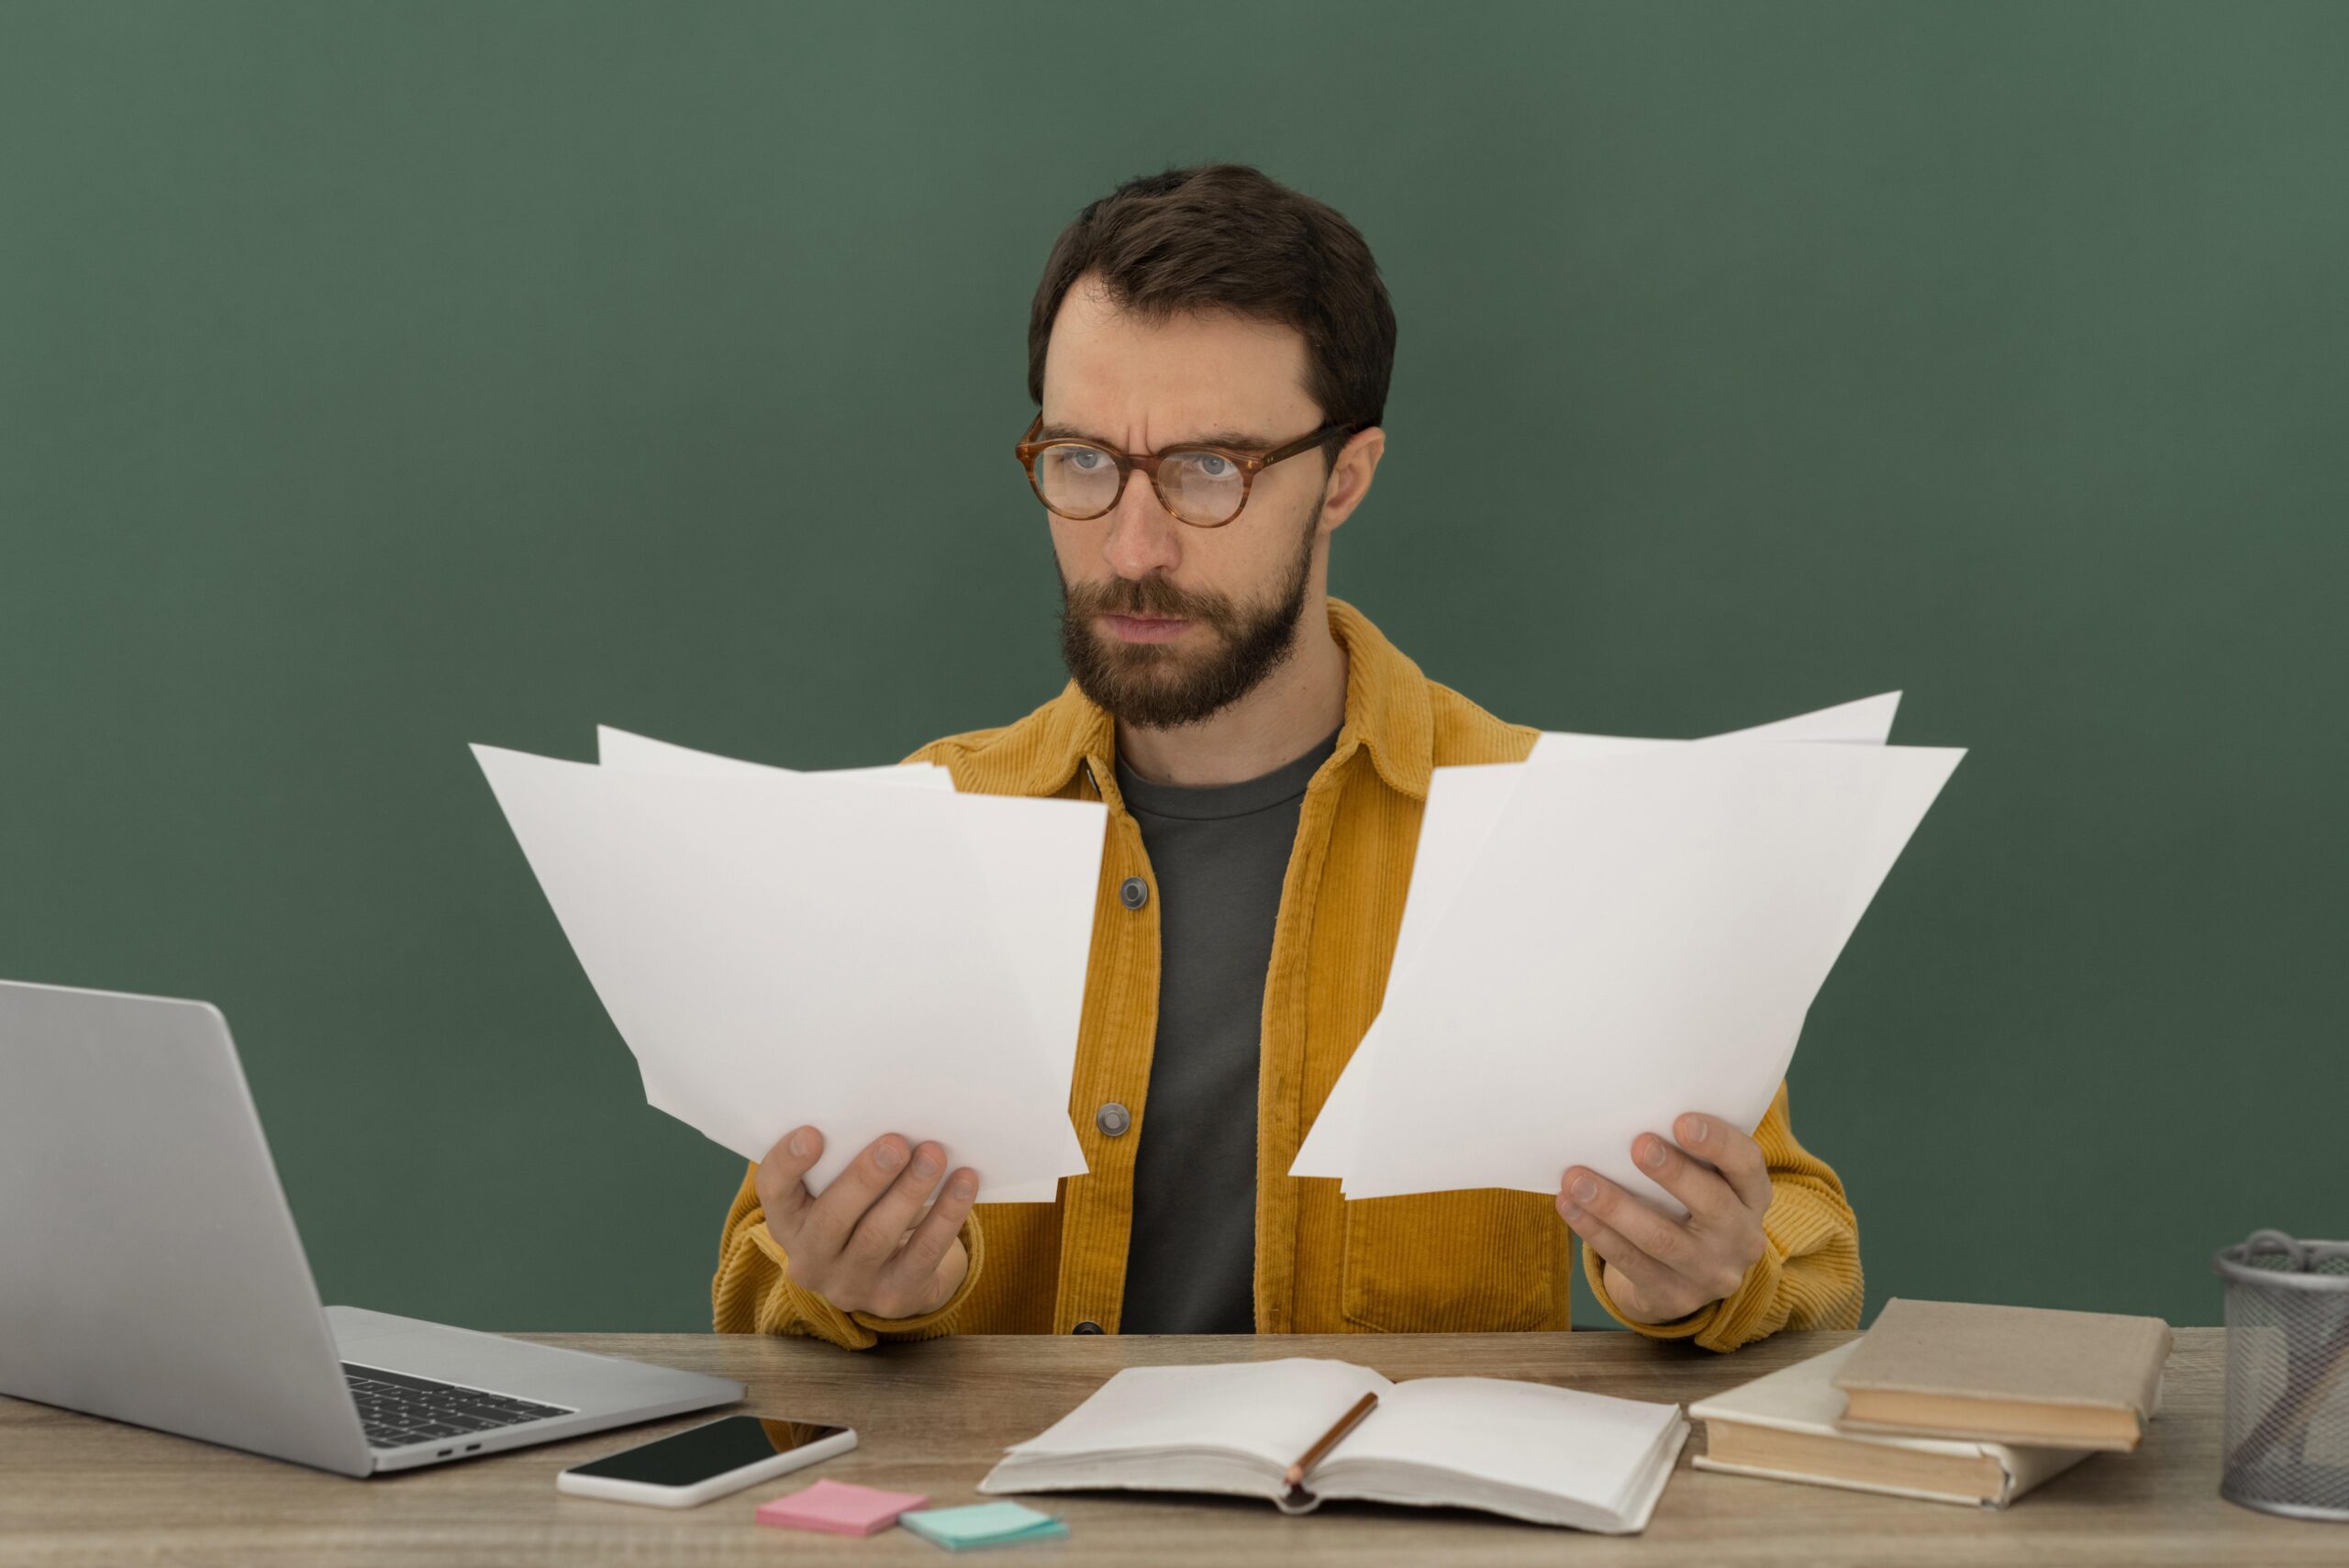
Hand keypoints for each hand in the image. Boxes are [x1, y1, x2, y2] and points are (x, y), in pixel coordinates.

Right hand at [756, 1126, 978, 1319]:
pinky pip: (923, 1253)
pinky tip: (964, 1182)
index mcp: (789, 1221)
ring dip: (909, 1192)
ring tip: (934, 1154)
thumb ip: (846, 1159)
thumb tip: (887, 1111)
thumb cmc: (864, 1211)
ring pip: (877, 1237)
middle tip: (895, 1143)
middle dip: (865, 1178)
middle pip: (832, 1219)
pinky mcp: (894, 1296)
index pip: (774, 1192)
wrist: (895, 1274)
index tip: (813, 1132)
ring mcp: (850, 1285)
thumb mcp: (841, 1190)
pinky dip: (947, 1215)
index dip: (787, 1163)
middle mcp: (811, 1259)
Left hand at [1556, 1112, 1771, 1325]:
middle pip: (1712, 1204)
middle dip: (1673, 1173)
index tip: (1682, 1121)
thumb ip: (1688, 1154)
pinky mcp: (1673, 1296)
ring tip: (1577, 1179)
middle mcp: (1740, 1238)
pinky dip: (1595, 1231)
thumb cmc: (1688, 1207)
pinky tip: (1570, 1206)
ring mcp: (1710, 1273)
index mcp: (1752, 1197)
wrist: (1685, 1278)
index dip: (1719, 1142)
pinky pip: (1630, 1262)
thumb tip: (1631, 1115)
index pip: (1747, 1165)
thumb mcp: (1705, 1181)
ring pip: (1660, 1238)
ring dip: (1614, 1206)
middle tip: (1638, 1144)